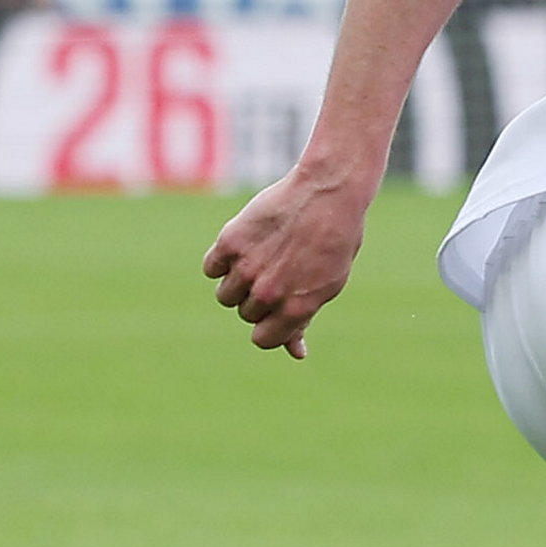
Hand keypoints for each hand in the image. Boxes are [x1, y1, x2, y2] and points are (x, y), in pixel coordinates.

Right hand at [203, 162, 374, 358]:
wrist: (327, 193)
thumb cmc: (334, 241)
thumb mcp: (328, 285)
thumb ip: (304, 319)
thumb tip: (296, 353)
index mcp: (296, 309)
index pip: (263, 339)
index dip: (269, 327)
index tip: (276, 312)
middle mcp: (268, 293)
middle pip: (246, 314)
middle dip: (259, 300)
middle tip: (280, 271)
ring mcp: (246, 268)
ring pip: (225, 295)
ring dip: (238, 283)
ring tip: (263, 259)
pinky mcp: (229, 243)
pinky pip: (211, 268)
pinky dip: (222, 261)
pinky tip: (245, 247)